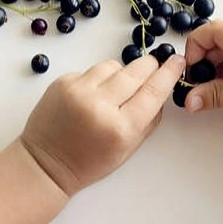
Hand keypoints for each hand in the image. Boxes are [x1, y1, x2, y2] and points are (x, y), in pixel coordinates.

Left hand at [20, 55, 185, 196]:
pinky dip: (97, 78)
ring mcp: (78, 90)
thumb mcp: (128, 149)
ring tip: (115, 90)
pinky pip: (91, 70)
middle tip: (153, 67)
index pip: (154, 91)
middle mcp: (100, 105)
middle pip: (137, 71)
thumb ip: (148, 120)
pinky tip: (92, 94)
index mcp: (121, 128)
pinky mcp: (62, 82)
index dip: (169, 72)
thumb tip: (161, 89)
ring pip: (114, 65)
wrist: (45, 163)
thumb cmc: (88, 162)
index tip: (177, 60)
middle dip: (149, 67)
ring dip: (121, 73)